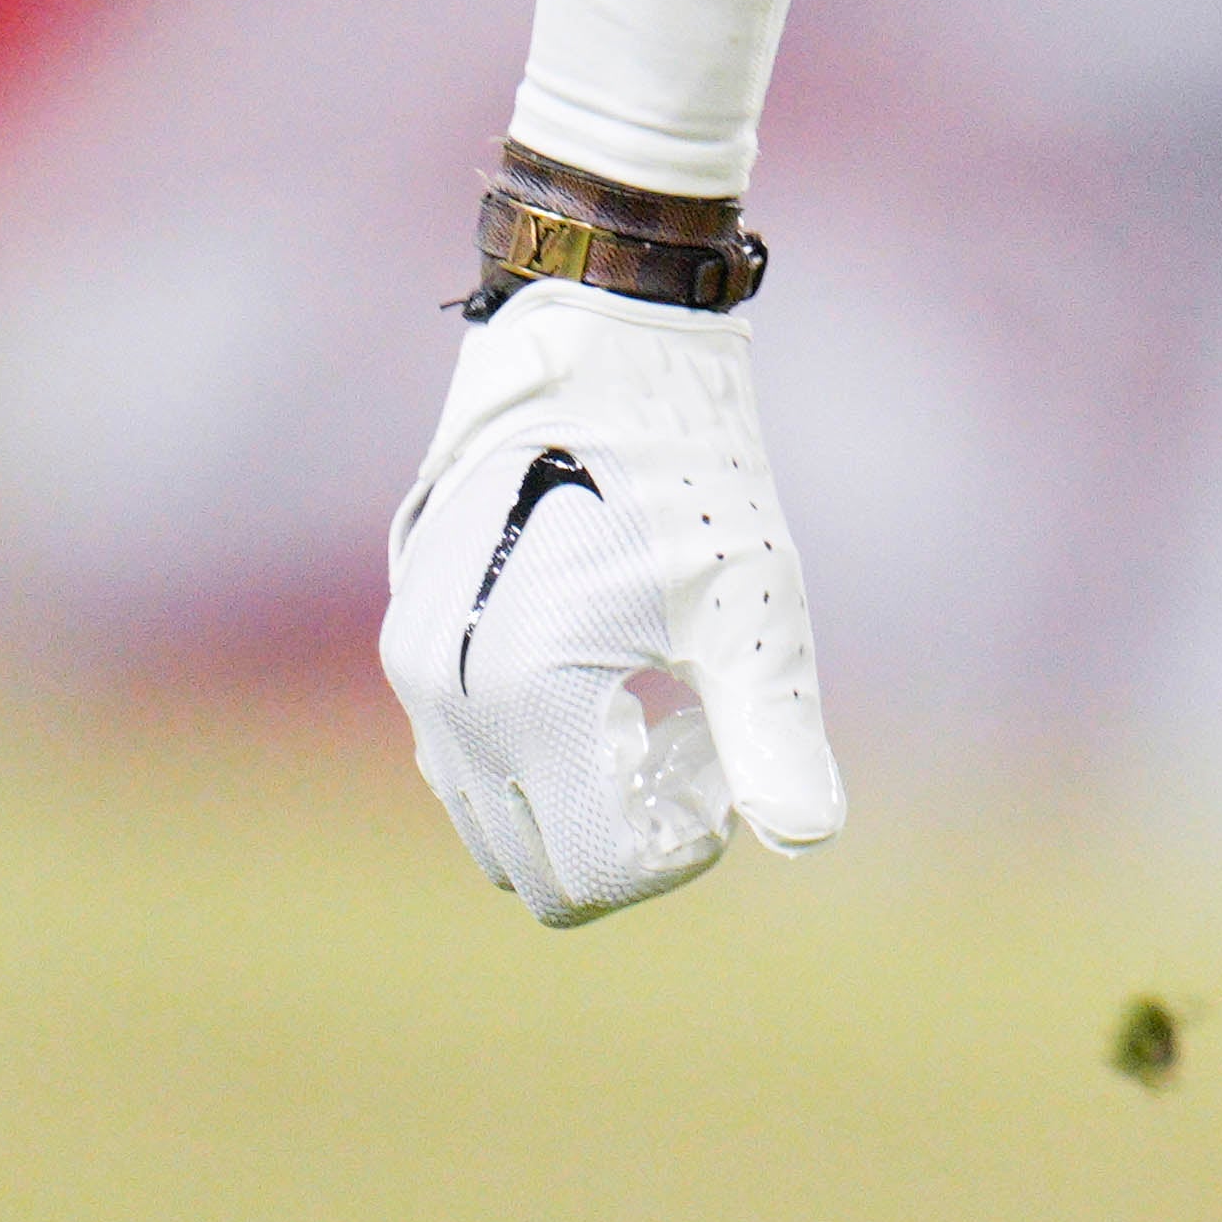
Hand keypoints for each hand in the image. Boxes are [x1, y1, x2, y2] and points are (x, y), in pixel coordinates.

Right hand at [381, 277, 843, 923]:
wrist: (602, 347)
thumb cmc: (694, 471)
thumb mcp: (751, 605)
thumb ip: (777, 732)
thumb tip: (809, 838)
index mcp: (524, 699)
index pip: (589, 874)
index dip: (676, 854)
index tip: (730, 777)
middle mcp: (444, 699)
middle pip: (531, 868)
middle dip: (625, 836)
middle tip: (701, 751)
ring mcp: (414, 670)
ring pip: (491, 821)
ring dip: (577, 803)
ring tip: (662, 718)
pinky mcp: (412, 638)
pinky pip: (463, 757)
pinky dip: (536, 758)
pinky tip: (613, 684)